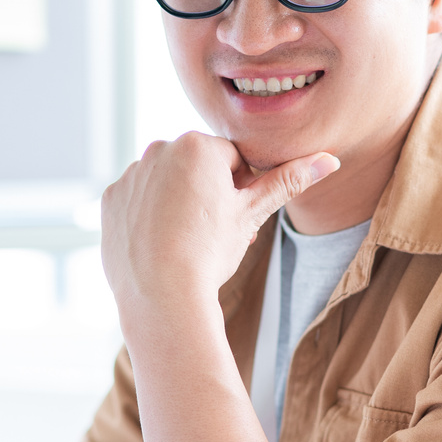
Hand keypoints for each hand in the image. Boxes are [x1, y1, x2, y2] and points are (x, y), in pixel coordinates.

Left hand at [101, 132, 338, 317]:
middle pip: (195, 168)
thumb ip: (288, 181)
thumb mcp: (252, 214)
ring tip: (183, 241)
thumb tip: (330, 160)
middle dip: (206, 193)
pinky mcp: (110, 200)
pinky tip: (158, 244)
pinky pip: (136, 201)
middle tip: (210, 234)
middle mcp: (158, 149)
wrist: (162, 296)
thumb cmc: (210, 252)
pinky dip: (147, 218)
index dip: (238, 190)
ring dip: (176, 203)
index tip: (231, 218)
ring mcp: (130, 174)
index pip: (230, 160)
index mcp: (198, 145)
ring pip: (165, 183)